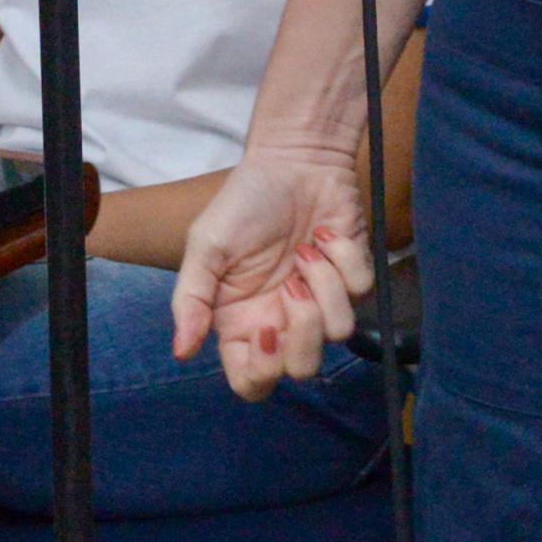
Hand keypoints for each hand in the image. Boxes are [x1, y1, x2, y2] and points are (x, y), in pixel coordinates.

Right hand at [169, 138, 374, 399]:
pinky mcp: (353, 279)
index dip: (261, 372)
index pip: (252, 381)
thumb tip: (181, 352)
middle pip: (302, 369)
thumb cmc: (243, 201)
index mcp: (241, 321)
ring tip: (306, 249)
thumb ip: (190, 300)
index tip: (264, 333)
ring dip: (323, 284)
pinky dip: (343, 258)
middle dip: (302, 332)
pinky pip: (360, 292)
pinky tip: (325, 235)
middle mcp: (281, 320)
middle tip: (291, 287)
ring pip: (339, 334)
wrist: (293, 160)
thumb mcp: (205, 246)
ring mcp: (321, 302)